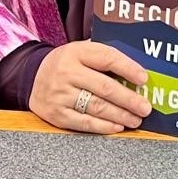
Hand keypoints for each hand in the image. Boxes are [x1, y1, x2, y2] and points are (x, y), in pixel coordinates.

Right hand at [29, 41, 151, 134]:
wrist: (32, 77)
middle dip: (129, 99)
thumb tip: (137, 71)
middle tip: (145, 108)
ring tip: (136, 119)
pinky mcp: (57, 114)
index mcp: (76, 52)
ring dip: (121, 115)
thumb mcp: (81, 52)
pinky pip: (85, 123)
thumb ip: (104, 57)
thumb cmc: (67, 64)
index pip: (107, 58)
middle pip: (105, 87)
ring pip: (97, 107)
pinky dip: (104, 126)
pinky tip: (117, 126)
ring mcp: (60, 95)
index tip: (143, 79)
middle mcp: (67, 72)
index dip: (128, 69)